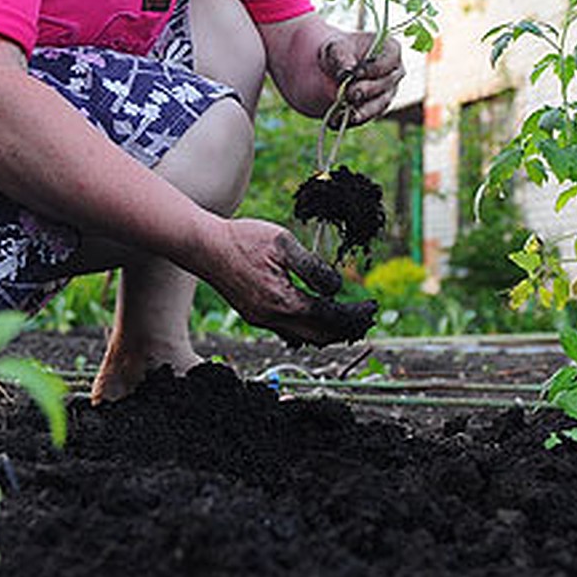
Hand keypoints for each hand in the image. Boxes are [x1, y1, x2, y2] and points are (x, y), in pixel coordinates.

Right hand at [203, 218, 376, 346]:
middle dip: (347, 328)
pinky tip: (317, 316)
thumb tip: (336, 288)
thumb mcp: (284, 243)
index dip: (355, 315)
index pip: (331, 317)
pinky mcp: (254, 316)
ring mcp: (262, 320)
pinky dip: (309, 328)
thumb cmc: (243, 239)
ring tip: (348, 320)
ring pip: (304, 338)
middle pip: (321, 335)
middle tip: (366, 317)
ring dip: (329, 331)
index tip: (372, 308)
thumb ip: (313, 267)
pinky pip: (289, 332)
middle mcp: (273, 318)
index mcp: (284, 301)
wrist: (204, 246)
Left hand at [318, 32, 404, 124]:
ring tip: (347, 115)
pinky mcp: (377, 110)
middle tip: (350, 94)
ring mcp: (388, 93)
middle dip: (366, 90)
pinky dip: (352, 120)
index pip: (390, 60)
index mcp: (391, 51)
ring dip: (363, 110)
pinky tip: (336, 122)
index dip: (374, 67)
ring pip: (380, 104)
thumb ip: (341, 57)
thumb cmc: (340, 53)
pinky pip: (368, 117)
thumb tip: (347, 71)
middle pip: (385, 84)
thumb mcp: (336, 49)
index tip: (357, 73)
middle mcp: (394, 73)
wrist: (334, 69)